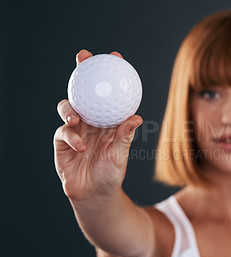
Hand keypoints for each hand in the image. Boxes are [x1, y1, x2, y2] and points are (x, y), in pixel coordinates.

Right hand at [54, 50, 142, 200]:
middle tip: (83, 58)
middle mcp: (90, 120)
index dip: (109, 74)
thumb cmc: (112, 172)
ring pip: (68, 107)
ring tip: (76, 116)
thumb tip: (137, 117)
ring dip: (70, 108)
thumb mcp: (121, 153)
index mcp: (107, 120)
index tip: (116, 57)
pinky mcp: (62, 142)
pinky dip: (71, 137)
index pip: (108, 93)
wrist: (95, 194)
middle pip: (83, 91)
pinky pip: (63, 133)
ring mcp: (75, 130)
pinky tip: (81, 147)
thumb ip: (125, 135)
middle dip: (82, 72)